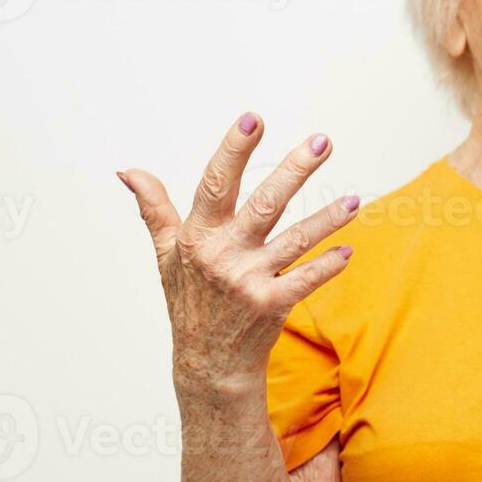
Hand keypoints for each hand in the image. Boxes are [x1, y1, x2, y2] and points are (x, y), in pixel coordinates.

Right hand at [119, 112, 358, 392]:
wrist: (206, 362)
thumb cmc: (190, 301)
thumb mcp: (166, 254)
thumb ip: (154, 208)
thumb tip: (128, 171)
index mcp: (198, 235)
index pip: (215, 183)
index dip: (234, 150)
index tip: (253, 118)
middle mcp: (222, 254)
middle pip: (263, 204)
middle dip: (294, 170)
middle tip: (322, 141)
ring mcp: (248, 280)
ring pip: (294, 240)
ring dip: (326, 219)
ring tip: (354, 199)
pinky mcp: (272, 305)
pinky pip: (305, 281)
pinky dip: (327, 267)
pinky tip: (348, 251)